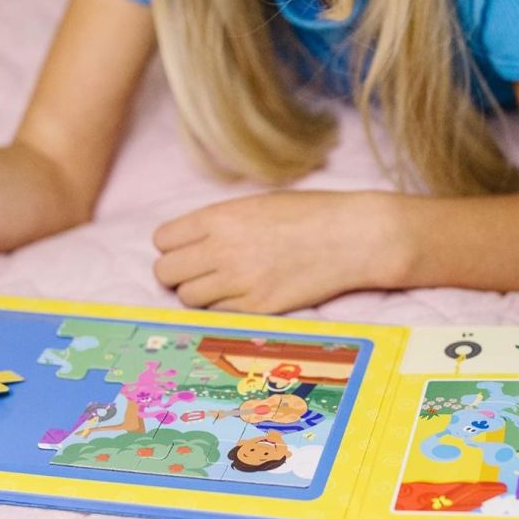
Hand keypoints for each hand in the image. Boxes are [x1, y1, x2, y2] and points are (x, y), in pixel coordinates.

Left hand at [152, 190, 406, 312]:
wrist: (355, 236)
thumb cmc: (309, 214)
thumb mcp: (256, 204)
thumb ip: (218, 223)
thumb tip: (188, 243)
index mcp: (220, 217)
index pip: (162, 239)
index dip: (171, 246)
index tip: (184, 249)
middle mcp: (223, 249)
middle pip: (166, 272)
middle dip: (176, 273)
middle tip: (196, 272)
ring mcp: (239, 281)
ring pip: (187, 298)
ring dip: (197, 293)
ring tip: (220, 285)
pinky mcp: (257, 308)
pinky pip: (217, 314)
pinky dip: (222, 308)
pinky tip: (242, 295)